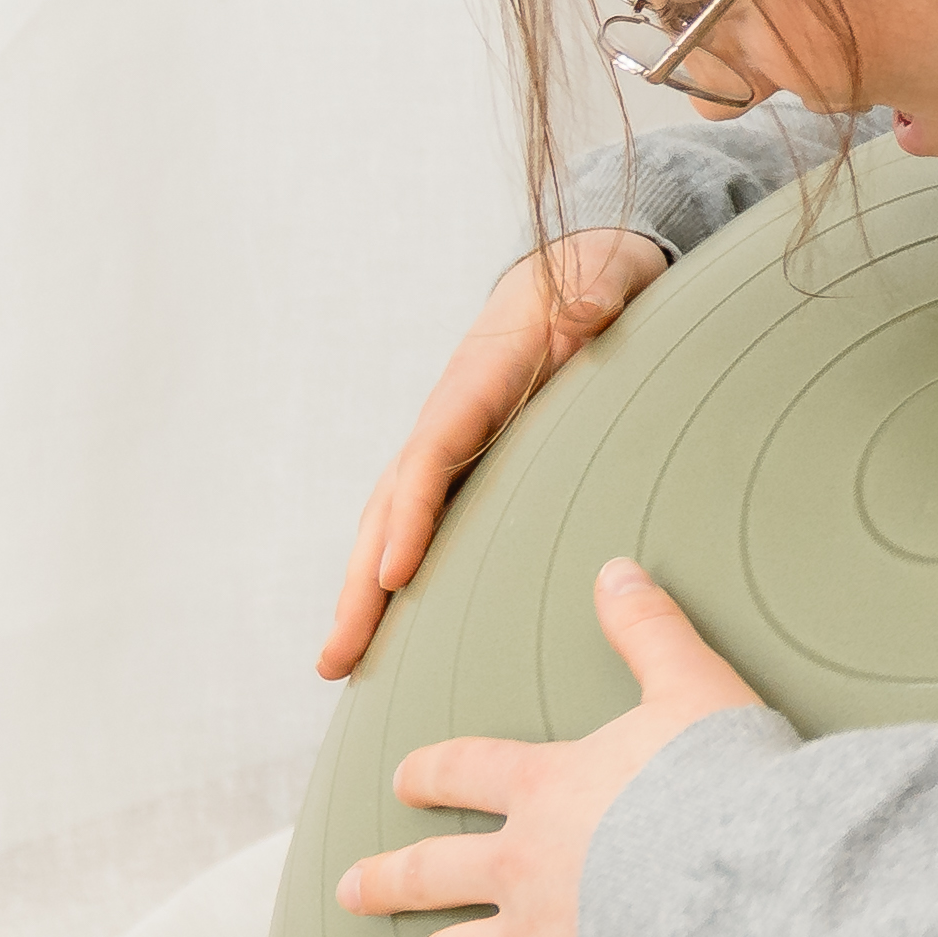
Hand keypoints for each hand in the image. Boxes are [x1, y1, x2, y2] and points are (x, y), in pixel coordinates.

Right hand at [320, 231, 669, 676]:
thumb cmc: (590, 282)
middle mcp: (444, 424)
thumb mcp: (602, 280)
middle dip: (359, 587)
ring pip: (390, 528)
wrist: (572, 273)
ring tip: (338, 664)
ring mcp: (446, 448)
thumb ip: (595, 296)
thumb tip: (591, 307)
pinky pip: (417, 527)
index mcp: (474, 388)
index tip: (395, 576)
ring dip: (362, 595)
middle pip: (389, 511)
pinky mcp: (461, 467)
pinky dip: (392, 574)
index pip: (431, 459)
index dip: (412, 517)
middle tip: (336, 659)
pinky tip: (390, 633)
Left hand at [334, 557, 767, 936]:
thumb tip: (616, 564)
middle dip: (393, 878)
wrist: (733, 871)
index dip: (434, 772)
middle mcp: (519, 865)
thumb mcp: (689, 686)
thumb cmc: (722, 781)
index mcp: (546, 788)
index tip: (404, 776)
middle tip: (354, 886)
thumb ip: (647, 629)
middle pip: (435, 872)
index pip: (469, 772)